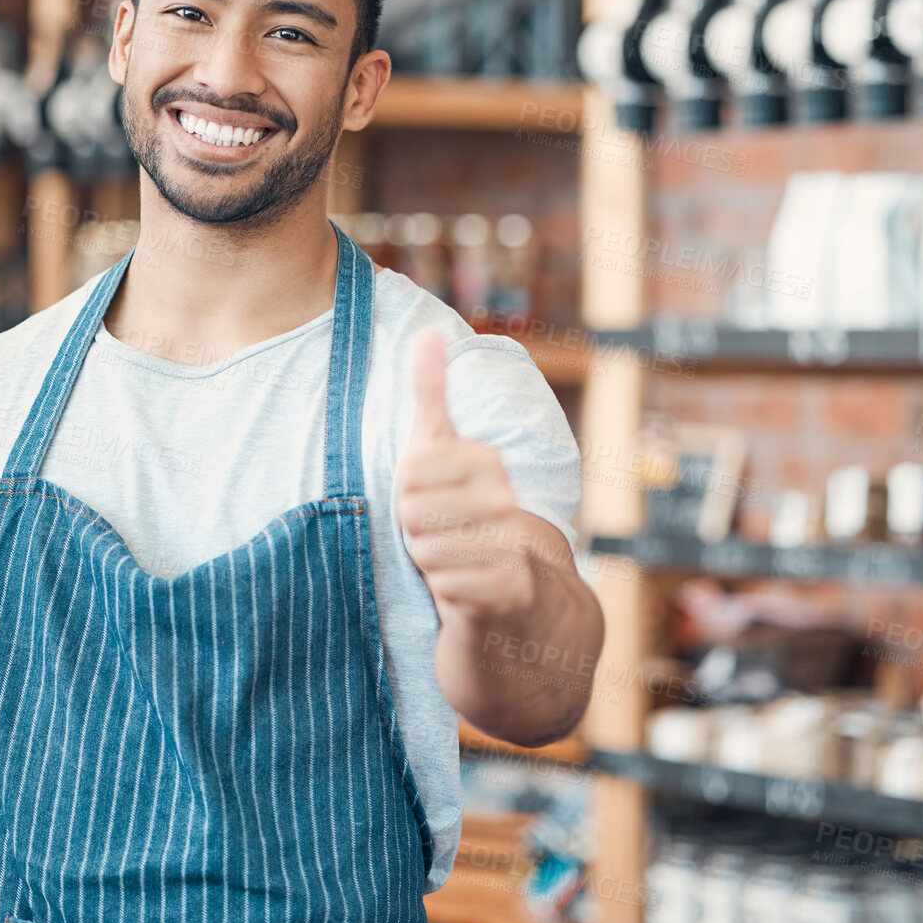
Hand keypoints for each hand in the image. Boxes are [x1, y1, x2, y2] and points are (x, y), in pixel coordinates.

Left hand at [396, 330, 535, 622]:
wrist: (515, 590)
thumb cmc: (463, 509)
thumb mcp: (440, 446)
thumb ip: (432, 391)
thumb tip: (429, 331)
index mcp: (486, 461)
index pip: (408, 476)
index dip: (407, 494)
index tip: (430, 498)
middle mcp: (504, 497)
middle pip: (412, 515)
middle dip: (415, 530)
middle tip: (439, 532)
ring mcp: (511, 542)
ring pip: (426, 552)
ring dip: (430, 562)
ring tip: (453, 557)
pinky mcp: (510, 585)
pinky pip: (446, 586)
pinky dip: (447, 591)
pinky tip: (464, 586)